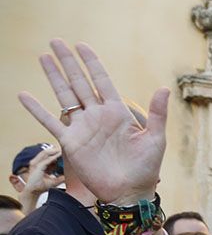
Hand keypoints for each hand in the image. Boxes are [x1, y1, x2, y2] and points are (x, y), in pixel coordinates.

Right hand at [17, 40, 168, 203]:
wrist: (129, 193)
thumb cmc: (146, 168)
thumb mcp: (155, 139)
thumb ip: (157, 114)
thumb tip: (163, 88)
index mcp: (118, 112)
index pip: (102, 81)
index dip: (92, 63)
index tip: (81, 45)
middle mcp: (98, 116)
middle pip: (79, 83)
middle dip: (68, 62)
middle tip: (55, 41)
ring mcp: (83, 128)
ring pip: (64, 96)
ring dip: (54, 77)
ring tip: (43, 57)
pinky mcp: (71, 143)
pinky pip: (50, 122)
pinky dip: (36, 109)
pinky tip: (24, 95)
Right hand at [17, 144, 64, 208]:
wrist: (34, 191)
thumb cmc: (41, 186)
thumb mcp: (54, 181)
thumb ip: (60, 177)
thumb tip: (69, 176)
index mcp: (41, 165)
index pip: (49, 156)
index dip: (56, 153)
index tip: (64, 150)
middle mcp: (38, 163)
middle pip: (47, 153)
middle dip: (55, 149)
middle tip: (64, 147)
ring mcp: (37, 164)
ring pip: (46, 154)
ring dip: (54, 151)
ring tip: (62, 149)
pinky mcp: (38, 167)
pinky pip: (46, 160)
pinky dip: (53, 157)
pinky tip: (59, 154)